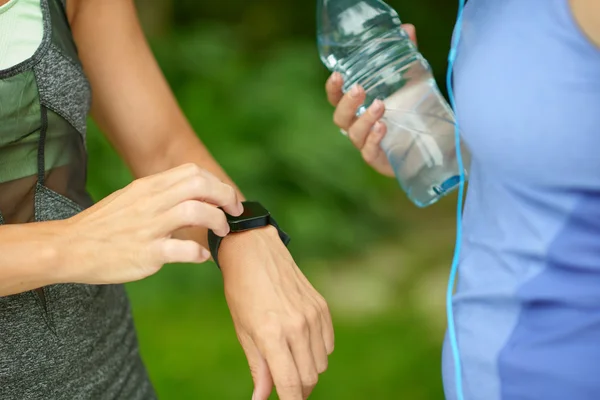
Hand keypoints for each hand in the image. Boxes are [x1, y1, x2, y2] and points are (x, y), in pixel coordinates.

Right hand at [58, 163, 242, 283]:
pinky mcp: (147, 253)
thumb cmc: (104, 226)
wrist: (70, 247)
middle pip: (200, 184)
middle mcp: (151, 201)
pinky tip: (202, 256)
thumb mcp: (132, 198)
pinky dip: (200, 253)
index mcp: (148, 186)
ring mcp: (149, 227)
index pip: (193, 172)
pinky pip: (184, 250)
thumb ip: (161, 194)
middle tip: (234, 212)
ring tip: (221, 232)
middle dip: (225, 197)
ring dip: (217, 221)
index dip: (217, 183)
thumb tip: (192, 196)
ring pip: (196, 211)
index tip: (226, 198)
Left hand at [219, 227, 333, 399]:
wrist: (255, 252)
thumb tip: (261, 398)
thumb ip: (258, 367)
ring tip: (290, 360)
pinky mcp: (322, 307)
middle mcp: (297, 326)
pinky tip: (301, 343)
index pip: (290, 383)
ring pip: (321, 363)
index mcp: (272, 334)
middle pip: (309, 377)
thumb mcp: (244, 331)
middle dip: (298, 389)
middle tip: (286, 388)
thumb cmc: (242, 292)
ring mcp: (313, 316)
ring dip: (308, 370)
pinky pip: (328, 344)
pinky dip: (318, 352)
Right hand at [325, 24, 416, 176]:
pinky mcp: (379, 160)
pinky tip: (383, 127)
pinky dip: (373, 139)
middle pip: (340, 117)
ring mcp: (367, 145)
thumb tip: (408, 29)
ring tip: (380, 106)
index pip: (336, 99)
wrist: (434, 143)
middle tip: (359, 89)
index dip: (333, 89)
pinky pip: (368, 152)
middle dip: (347, 103)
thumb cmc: (414, 112)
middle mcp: (358, 127)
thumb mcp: (412, 81)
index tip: (338, 75)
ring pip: (353, 134)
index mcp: (358, 109)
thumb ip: (407, 57)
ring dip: (364, 119)